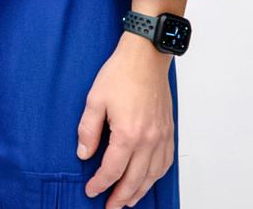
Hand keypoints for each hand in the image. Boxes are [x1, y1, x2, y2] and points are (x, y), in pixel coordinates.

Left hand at [78, 34, 174, 207]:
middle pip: (135, 179)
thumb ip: (88, 130)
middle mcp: (149, 141)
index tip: (91, 191)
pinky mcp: (169, 132)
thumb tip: (84, 154)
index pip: (113, 169)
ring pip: (153, 175)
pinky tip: (148, 180)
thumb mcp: (94, 100)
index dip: (100, 184)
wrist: (146, 59)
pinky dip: (156, 177)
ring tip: (127, 201)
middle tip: (109, 207)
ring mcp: (162, 138)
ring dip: (140, 191)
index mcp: (128, 134)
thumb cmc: (120, 75)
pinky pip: (165, 163)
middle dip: (120, 197)